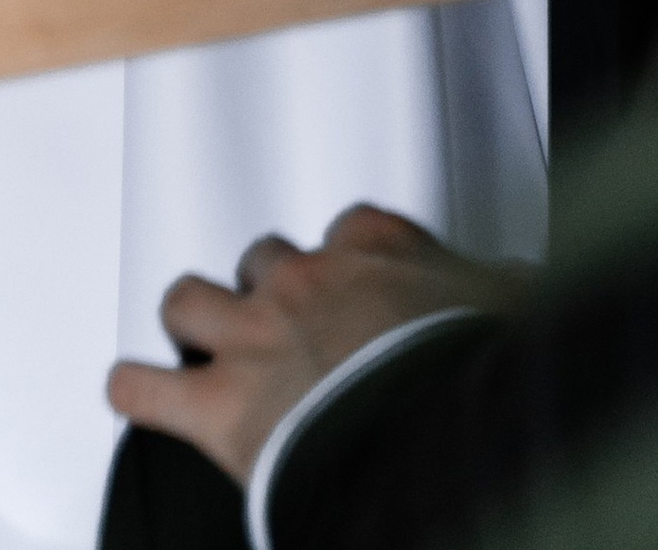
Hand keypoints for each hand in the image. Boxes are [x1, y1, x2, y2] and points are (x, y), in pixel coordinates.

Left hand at [108, 202, 526, 485]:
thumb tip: (526, 283)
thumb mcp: (505, 306)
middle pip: (261, 258)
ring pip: (189, 301)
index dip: (346, 254)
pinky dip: (133, 390)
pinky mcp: (217, 406)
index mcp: (371, 252)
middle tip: (279, 316)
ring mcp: (254, 339)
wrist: (419, 429)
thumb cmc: (462, 367)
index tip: (354, 276)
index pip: (346, 228)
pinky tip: (131, 391)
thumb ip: (502, 288)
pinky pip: (145, 389)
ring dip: (189, 319)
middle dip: (265, 287)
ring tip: (193, 334)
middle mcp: (303, 282)